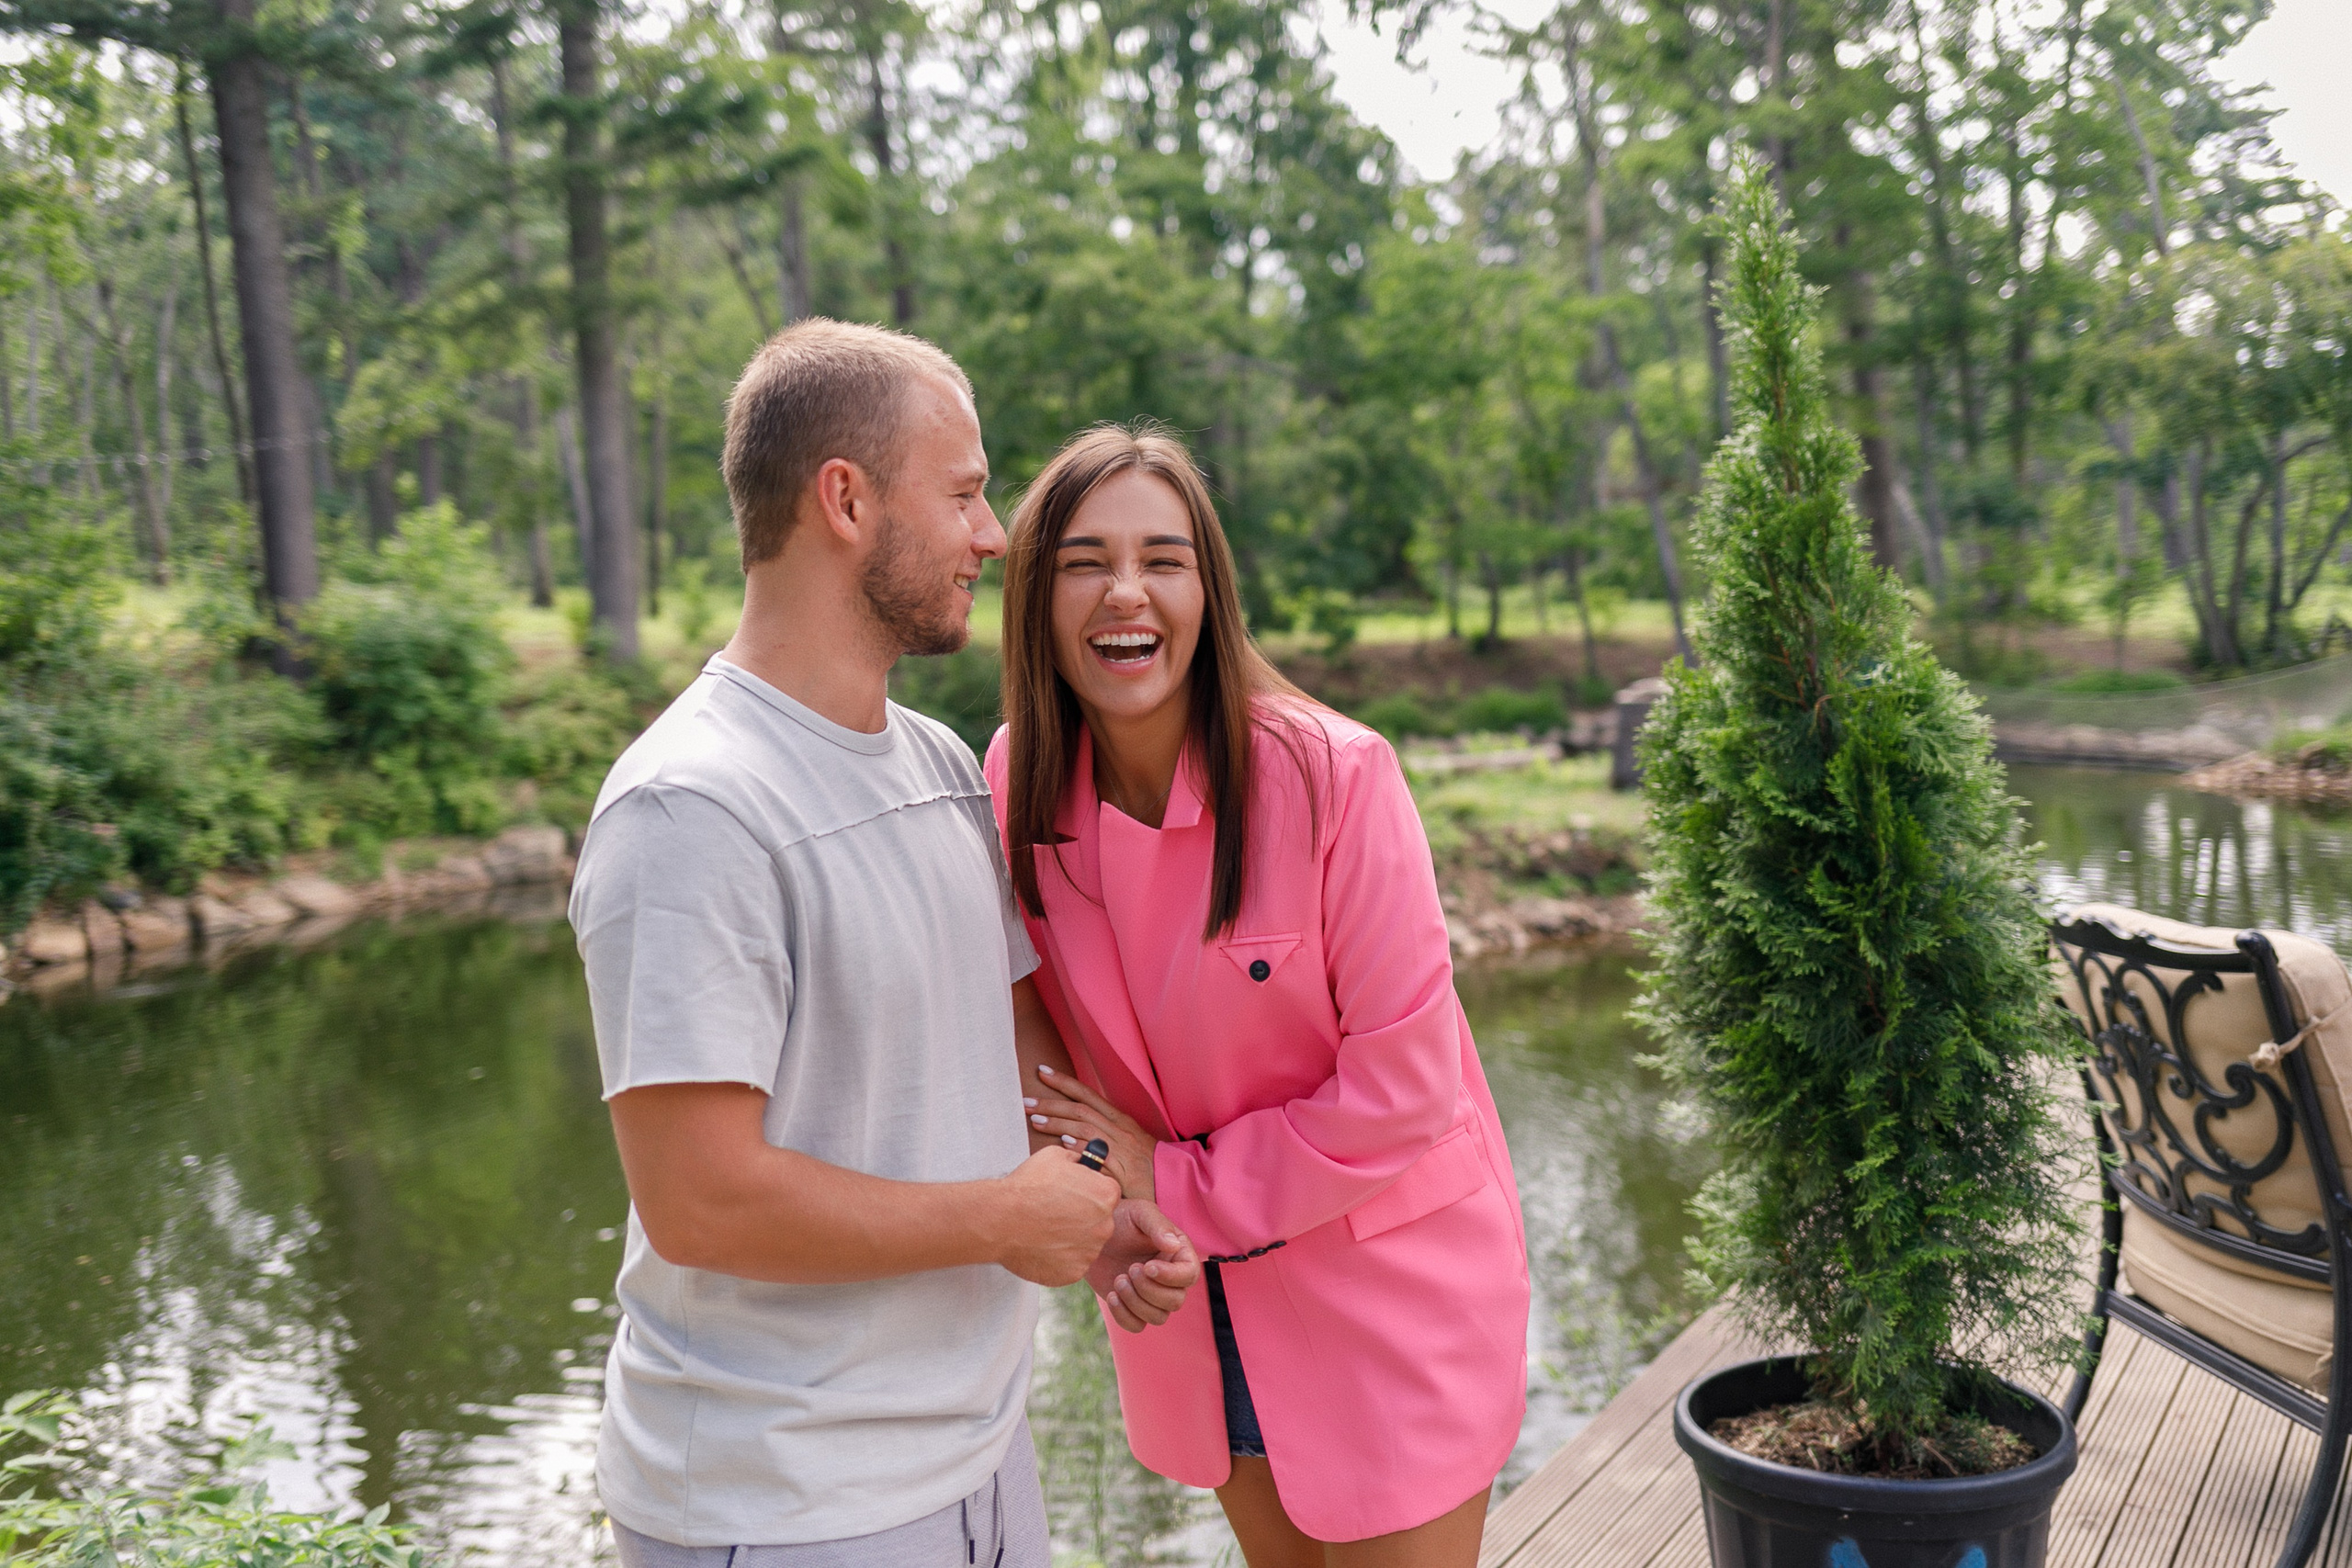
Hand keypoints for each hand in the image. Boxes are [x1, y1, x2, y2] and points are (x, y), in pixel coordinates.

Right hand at [991, 1146, 1118, 1286]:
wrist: (1000, 1220)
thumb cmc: (1027, 1186)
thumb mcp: (1056, 1156)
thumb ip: (1079, 1160)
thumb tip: (1085, 1164)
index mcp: (1106, 1196)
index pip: (1107, 1193)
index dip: (1088, 1191)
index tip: (1072, 1193)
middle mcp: (1105, 1226)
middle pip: (1100, 1221)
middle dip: (1083, 1217)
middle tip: (1056, 1212)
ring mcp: (1090, 1252)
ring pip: (1086, 1244)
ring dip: (1072, 1238)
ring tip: (1046, 1229)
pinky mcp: (1074, 1273)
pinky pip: (1072, 1264)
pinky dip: (1060, 1257)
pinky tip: (1042, 1245)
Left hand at [1027, 1064, 1160, 1202]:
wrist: (1173, 1183)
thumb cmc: (1146, 1164)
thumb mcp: (1126, 1142)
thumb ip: (1101, 1133)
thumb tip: (1069, 1130)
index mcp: (1119, 1120)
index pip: (1088, 1094)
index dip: (1064, 1082)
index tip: (1041, 1071)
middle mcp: (1119, 1129)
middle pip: (1082, 1109)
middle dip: (1052, 1103)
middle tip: (1025, 1100)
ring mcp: (1121, 1148)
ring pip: (1087, 1128)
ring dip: (1059, 1122)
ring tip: (1034, 1120)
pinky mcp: (1123, 1170)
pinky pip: (1100, 1155)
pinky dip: (1082, 1147)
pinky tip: (1063, 1144)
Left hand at [1087, 1199, 1199, 1332]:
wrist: (1091, 1234)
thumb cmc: (1119, 1218)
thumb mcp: (1139, 1213)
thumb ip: (1158, 1226)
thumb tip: (1173, 1245)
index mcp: (1178, 1254)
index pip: (1190, 1275)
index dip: (1171, 1276)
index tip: (1148, 1266)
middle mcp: (1169, 1278)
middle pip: (1175, 1301)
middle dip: (1149, 1290)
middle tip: (1130, 1269)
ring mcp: (1151, 1295)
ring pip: (1158, 1317)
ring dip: (1136, 1302)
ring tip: (1118, 1279)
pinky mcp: (1132, 1306)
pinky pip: (1137, 1326)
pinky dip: (1123, 1316)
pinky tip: (1111, 1295)